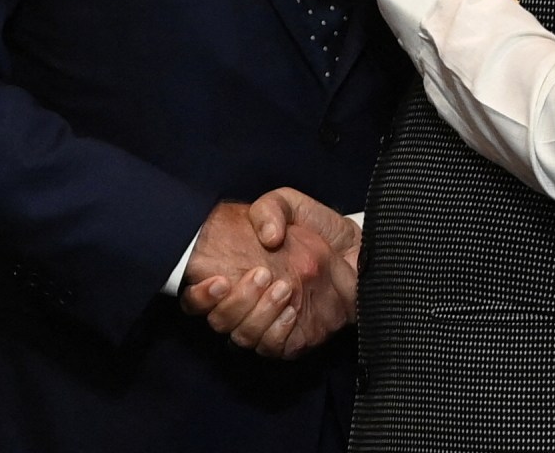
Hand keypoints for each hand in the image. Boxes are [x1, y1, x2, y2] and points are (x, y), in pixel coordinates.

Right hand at [180, 201, 355, 357]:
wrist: (357, 250)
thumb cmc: (319, 228)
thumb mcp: (290, 205)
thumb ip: (269, 210)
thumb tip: (265, 236)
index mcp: (234, 275)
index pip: (197, 299)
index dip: (199, 297)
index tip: (218, 281)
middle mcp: (247, 303)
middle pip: (219, 321)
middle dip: (236, 302)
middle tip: (262, 274)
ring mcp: (269, 323)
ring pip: (244, 337)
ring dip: (259, 314)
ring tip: (284, 287)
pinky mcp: (293, 339)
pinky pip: (273, 348)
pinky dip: (278, 331)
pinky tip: (292, 310)